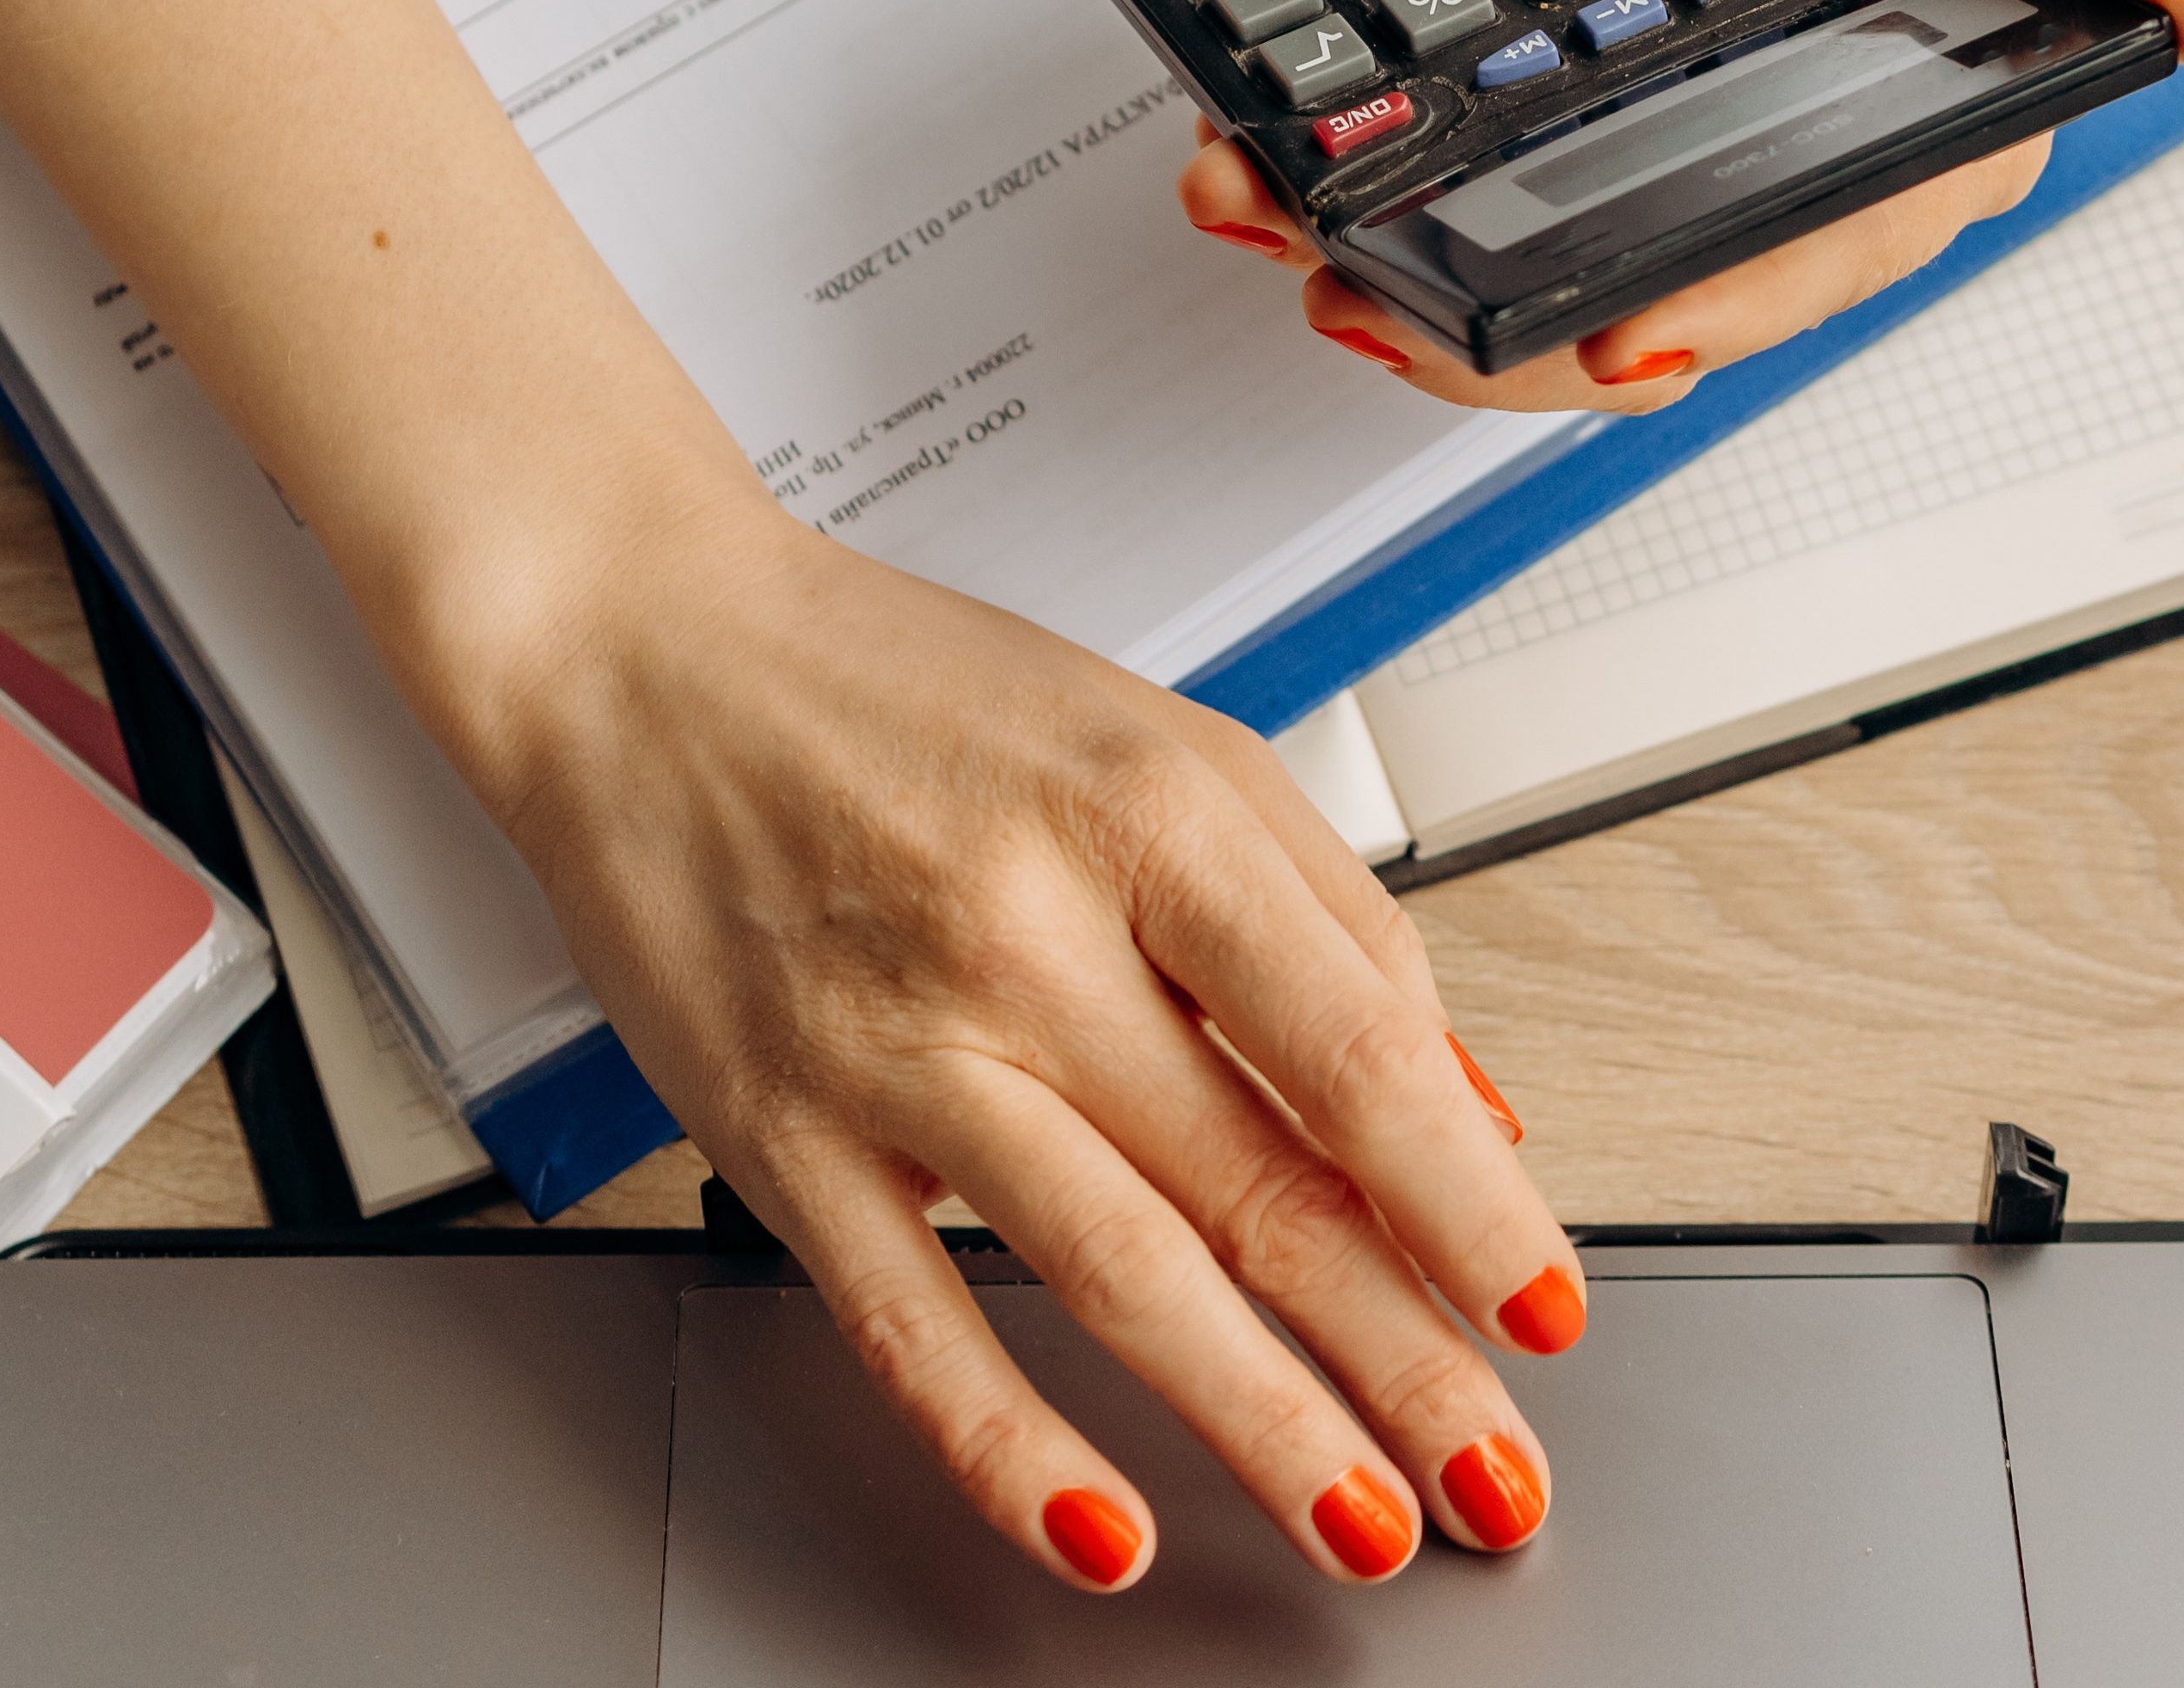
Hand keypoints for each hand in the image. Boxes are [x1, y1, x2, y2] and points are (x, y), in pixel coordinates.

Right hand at [447, 477, 1581, 1592]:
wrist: (644, 656)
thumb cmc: (906, 695)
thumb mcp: (1159, 742)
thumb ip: (1324, 914)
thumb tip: (1457, 1104)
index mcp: (1144, 814)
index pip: (1353, 1044)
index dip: (1465, 1198)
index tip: (1539, 1304)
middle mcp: (1024, 931)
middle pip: (1256, 1183)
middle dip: (1403, 1355)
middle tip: (1495, 1471)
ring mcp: (897, 1045)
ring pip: (1115, 1274)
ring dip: (1261, 1425)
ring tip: (1366, 1522)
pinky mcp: (779, 1134)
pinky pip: (908, 1323)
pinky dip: (1008, 1447)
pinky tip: (1102, 1527)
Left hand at [1178, 0, 2183, 412]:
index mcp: (1933, 113)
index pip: (1809, 256)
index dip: (1704, 314)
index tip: (1595, 349)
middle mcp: (1803, 129)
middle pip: (1641, 276)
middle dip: (1489, 313)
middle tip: (1358, 299)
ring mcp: (1685, 89)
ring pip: (1538, 216)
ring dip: (1396, 235)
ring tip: (1263, 216)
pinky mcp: (1594, 30)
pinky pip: (1482, 112)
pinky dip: (1377, 130)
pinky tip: (1268, 128)